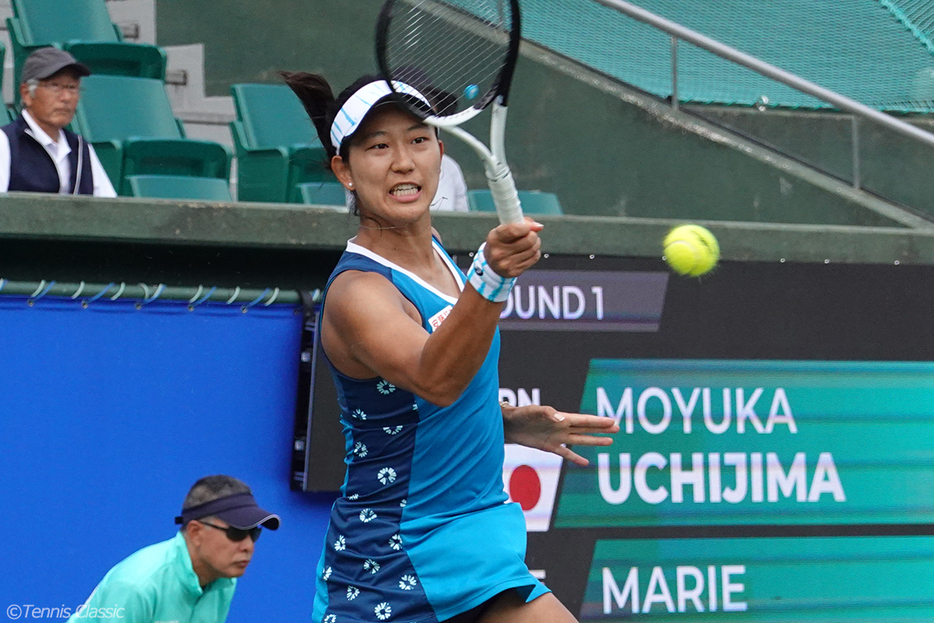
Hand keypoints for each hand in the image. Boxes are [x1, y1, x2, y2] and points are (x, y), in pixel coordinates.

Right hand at [484, 217, 542, 277]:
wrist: (492, 264)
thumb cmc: (501, 242)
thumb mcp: (504, 229)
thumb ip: (521, 223)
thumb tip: (539, 227)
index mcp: (494, 238)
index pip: (513, 230)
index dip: (525, 227)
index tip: (527, 227)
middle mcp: (499, 253)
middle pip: (528, 240)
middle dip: (533, 235)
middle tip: (531, 234)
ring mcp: (507, 264)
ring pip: (533, 249)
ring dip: (536, 243)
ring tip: (531, 241)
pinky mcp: (514, 271)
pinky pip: (534, 258)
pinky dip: (535, 252)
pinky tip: (529, 251)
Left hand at [502, 403, 618, 465]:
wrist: (508, 425)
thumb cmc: (520, 414)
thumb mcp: (533, 411)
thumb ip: (548, 413)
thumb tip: (562, 419)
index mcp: (561, 417)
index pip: (584, 420)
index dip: (598, 421)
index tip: (612, 421)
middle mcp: (562, 427)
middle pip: (586, 429)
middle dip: (601, 429)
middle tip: (617, 428)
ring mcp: (557, 438)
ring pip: (580, 440)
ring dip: (594, 441)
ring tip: (609, 441)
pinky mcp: (549, 447)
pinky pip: (566, 454)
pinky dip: (575, 458)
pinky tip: (585, 463)